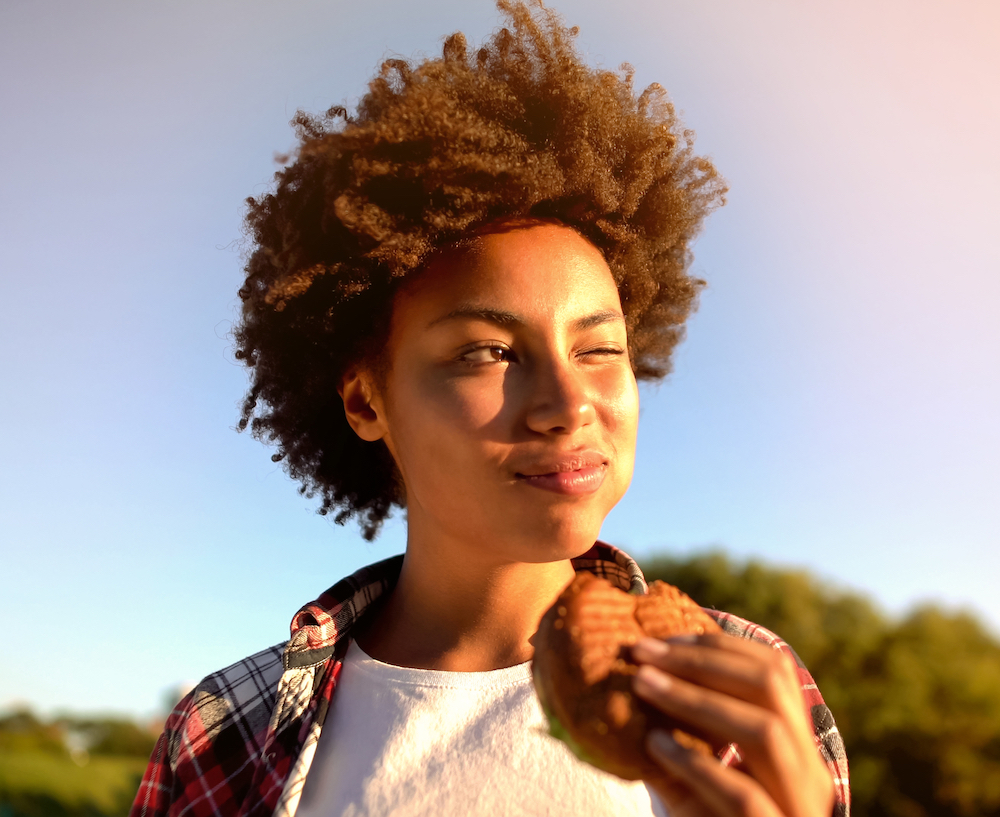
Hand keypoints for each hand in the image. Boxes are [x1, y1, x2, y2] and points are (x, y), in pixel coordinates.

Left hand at [630, 634, 834, 816]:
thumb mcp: (700, 776)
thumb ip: (681, 732)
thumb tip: (631, 674)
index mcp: (796, 747)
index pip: (774, 670)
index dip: (718, 645)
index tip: (662, 637)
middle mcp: (807, 772)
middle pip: (772, 688)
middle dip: (702, 662)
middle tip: (641, 653)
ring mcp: (796, 806)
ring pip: (766, 733)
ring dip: (697, 700)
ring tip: (642, 686)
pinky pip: (743, 795)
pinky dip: (697, 763)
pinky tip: (656, 747)